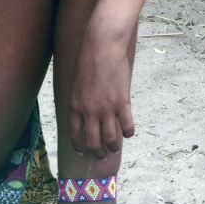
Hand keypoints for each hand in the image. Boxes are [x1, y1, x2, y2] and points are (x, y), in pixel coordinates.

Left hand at [69, 35, 136, 157]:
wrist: (103, 47)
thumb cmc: (88, 60)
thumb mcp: (77, 84)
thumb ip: (81, 101)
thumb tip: (86, 114)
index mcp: (75, 107)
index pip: (76, 135)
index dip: (80, 147)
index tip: (83, 153)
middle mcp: (89, 112)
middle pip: (93, 142)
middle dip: (98, 153)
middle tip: (102, 155)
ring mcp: (106, 108)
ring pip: (111, 139)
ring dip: (113, 147)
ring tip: (115, 148)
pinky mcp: (122, 102)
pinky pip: (127, 125)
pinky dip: (128, 133)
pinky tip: (129, 133)